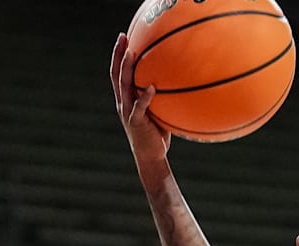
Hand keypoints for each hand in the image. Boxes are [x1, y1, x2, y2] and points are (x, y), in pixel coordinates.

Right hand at [110, 32, 171, 163]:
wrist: (151, 155)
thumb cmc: (157, 133)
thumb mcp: (159, 110)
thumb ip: (163, 95)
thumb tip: (182, 78)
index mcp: (126, 98)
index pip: (118, 72)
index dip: (118, 55)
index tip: (124, 37)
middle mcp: (123, 102)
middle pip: (116, 73)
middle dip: (118, 54)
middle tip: (122, 36)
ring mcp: (127, 111)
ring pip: (123, 86)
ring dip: (126, 69)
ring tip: (131, 53)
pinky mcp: (135, 122)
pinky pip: (139, 107)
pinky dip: (145, 97)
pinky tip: (152, 87)